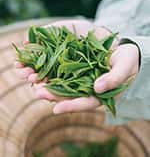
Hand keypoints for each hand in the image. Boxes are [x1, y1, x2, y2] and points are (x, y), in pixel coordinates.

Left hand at [15, 19, 138, 113]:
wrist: (122, 51)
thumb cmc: (126, 61)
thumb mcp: (124, 68)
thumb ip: (113, 79)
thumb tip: (97, 88)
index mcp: (98, 92)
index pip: (84, 102)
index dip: (71, 106)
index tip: (56, 109)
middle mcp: (85, 85)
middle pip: (67, 92)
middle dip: (51, 92)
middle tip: (37, 91)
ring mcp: (78, 74)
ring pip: (60, 80)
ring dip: (44, 78)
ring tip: (29, 76)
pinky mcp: (73, 63)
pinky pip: (59, 65)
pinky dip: (47, 63)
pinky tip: (35, 61)